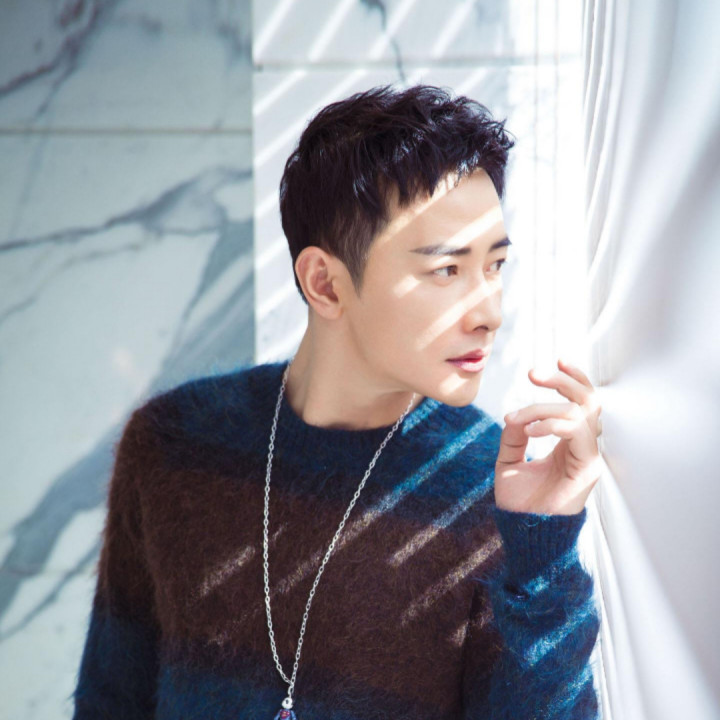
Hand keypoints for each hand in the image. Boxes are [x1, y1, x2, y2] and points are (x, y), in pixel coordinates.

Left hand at [494, 359, 602, 514]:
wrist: (522, 532)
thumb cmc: (519, 502)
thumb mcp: (509, 460)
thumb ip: (514, 435)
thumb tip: (514, 414)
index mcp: (568, 442)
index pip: (581, 401)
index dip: (573, 378)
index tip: (555, 360)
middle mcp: (582, 446)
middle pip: (588, 399)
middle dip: (563, 380)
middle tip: (534, 372)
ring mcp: (587, 457)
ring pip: (580, 412)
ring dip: (546, 406)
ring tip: (518, 417)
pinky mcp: (587, 469)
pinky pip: (578, 433)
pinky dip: (552, 424)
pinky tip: (529, 428)